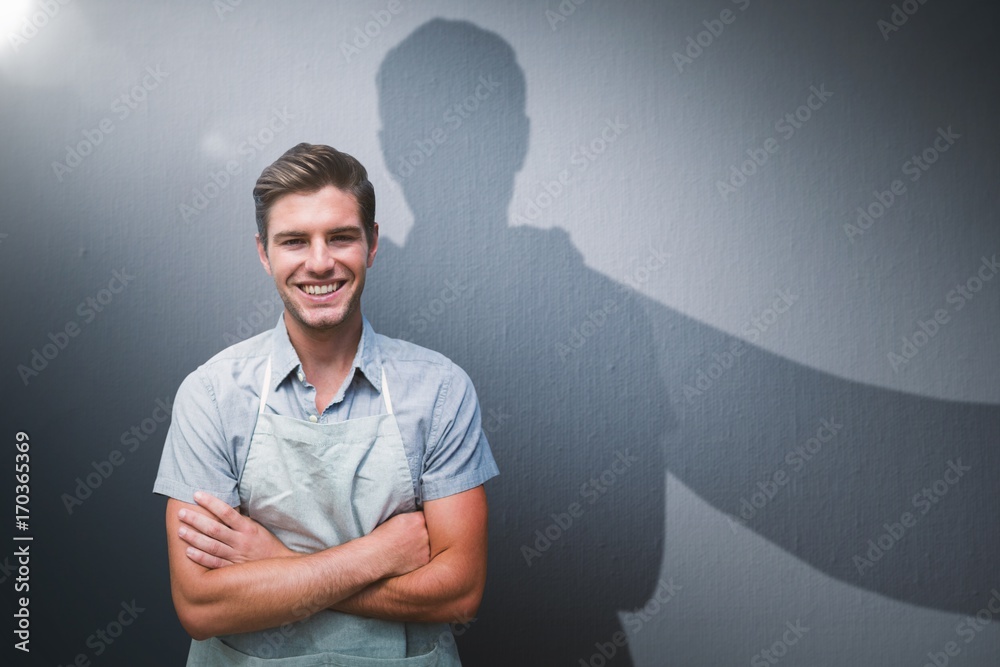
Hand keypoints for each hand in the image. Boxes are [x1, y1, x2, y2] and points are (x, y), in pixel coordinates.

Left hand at [178, 491, 294, 568]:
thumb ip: (240, 520)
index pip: (226, 512)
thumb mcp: (257, 528)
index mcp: (248, 528)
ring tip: (180, 530)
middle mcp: (241, 541)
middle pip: (214, 529)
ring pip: (212, 546)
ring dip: (194, 538)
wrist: (280, 567)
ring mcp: (236, 556)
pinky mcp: (232, 569)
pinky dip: (201, 558)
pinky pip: (214, 563)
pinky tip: (189, 552)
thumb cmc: (267, 545)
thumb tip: (222, 508)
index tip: (196, 495)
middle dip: (196, 520)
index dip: (210, 502)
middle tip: (182, 513)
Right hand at [369, 511, 430, 576]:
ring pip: (429, 543)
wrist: (375, 556)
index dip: (420, 521)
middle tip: (411, 537)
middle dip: (423, 532)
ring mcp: (426, 547)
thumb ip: (413, 517)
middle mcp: (425, 532)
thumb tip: (421, 517)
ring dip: (423, 544)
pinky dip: (420, 555)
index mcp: (418, 520)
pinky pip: (426, 555)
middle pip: (430, 530)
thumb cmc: (382, 537)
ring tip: (408, 547)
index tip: (415, 525)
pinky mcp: (425, 560)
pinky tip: (409, 555)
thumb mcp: (398, 519)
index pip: (427, 516)